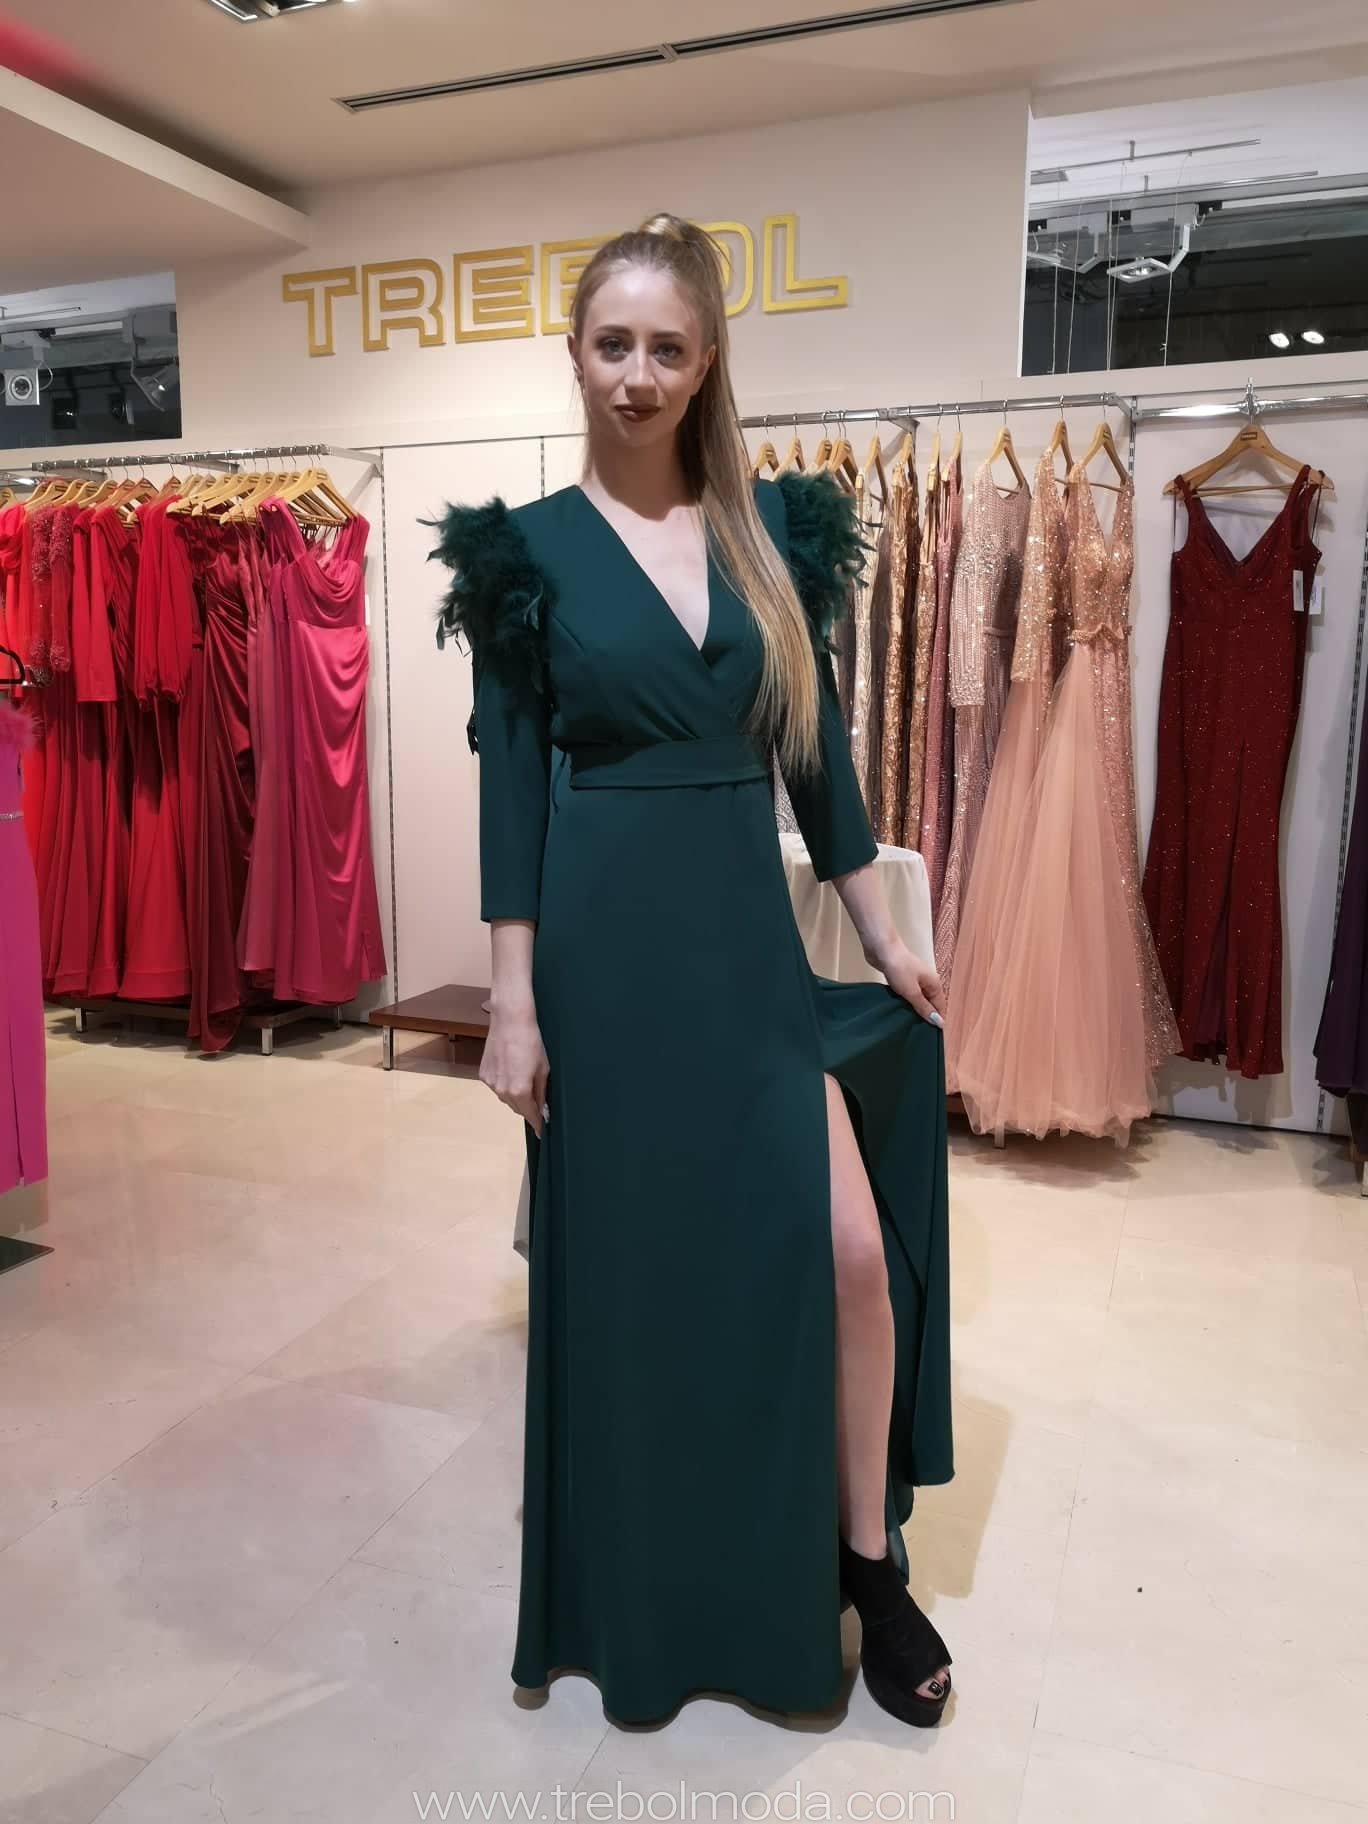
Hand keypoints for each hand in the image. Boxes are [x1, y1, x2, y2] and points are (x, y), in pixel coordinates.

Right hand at [480, 1005, 549, 1136]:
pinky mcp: (483, 1074)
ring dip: (515, 1096)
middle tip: (537, 1101)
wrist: (510, 1021)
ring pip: (505, 1098)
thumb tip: (542, 1109)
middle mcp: (502, 1090)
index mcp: (519, 1091)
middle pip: (517, 1108)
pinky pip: (496, 1087)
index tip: (542, 1132)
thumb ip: (541, 1092)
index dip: (537, 1124)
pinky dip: (504, 1085)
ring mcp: (490, 1083)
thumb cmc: (532, 1042)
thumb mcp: (543, 1069)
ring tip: (523, 1079)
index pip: (529, 1115)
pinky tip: (511, 1070)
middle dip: (527, 1107)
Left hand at [876, 944, 945, 1027]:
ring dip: (914, 1010)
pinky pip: (908, 996)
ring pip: (918, 1000)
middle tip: (918, 1033)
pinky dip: (906, 1003)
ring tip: (909, 1026)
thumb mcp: (912, 992)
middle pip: (930, 1004)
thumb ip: (925, 1008)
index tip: (931, 1035)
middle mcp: (927, 982)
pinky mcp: (903, 980)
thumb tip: (940, 1023)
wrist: (881, 949)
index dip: (937, 1021)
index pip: (940, 1007)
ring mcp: (915, 981)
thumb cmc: (899, 969)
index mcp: (935, 984)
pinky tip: (900, 1012)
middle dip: (925, 1017)